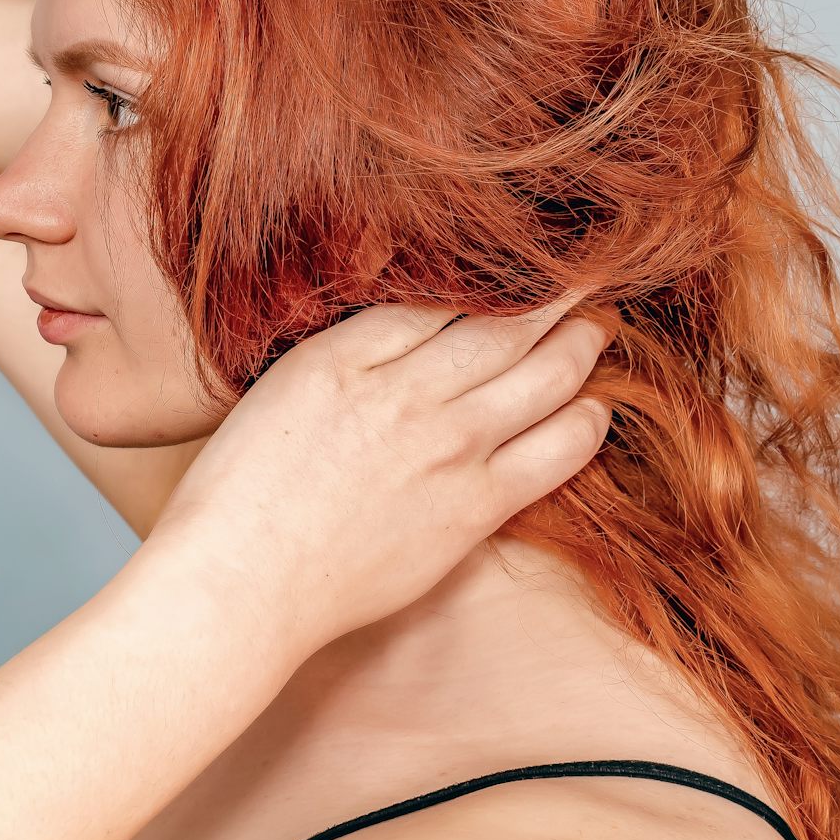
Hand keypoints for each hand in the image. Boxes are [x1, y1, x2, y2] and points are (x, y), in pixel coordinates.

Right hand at [142, 292, 615, 657]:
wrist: (244, 580)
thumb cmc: (244, 488)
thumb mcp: (287, 385)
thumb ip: (353, 343)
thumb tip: (415, 313)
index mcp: (349, 351)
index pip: (441, 291)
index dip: (489, 269)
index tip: (518, 259)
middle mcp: (406, 389)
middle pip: (505, 323)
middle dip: (555, 293)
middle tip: (587, 273)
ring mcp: (447, 449)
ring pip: (544, 375)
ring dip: (580, 344)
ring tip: (596, 329)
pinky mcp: (472, 507)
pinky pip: (555, 452)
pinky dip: (585, 420)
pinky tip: (595, 407)